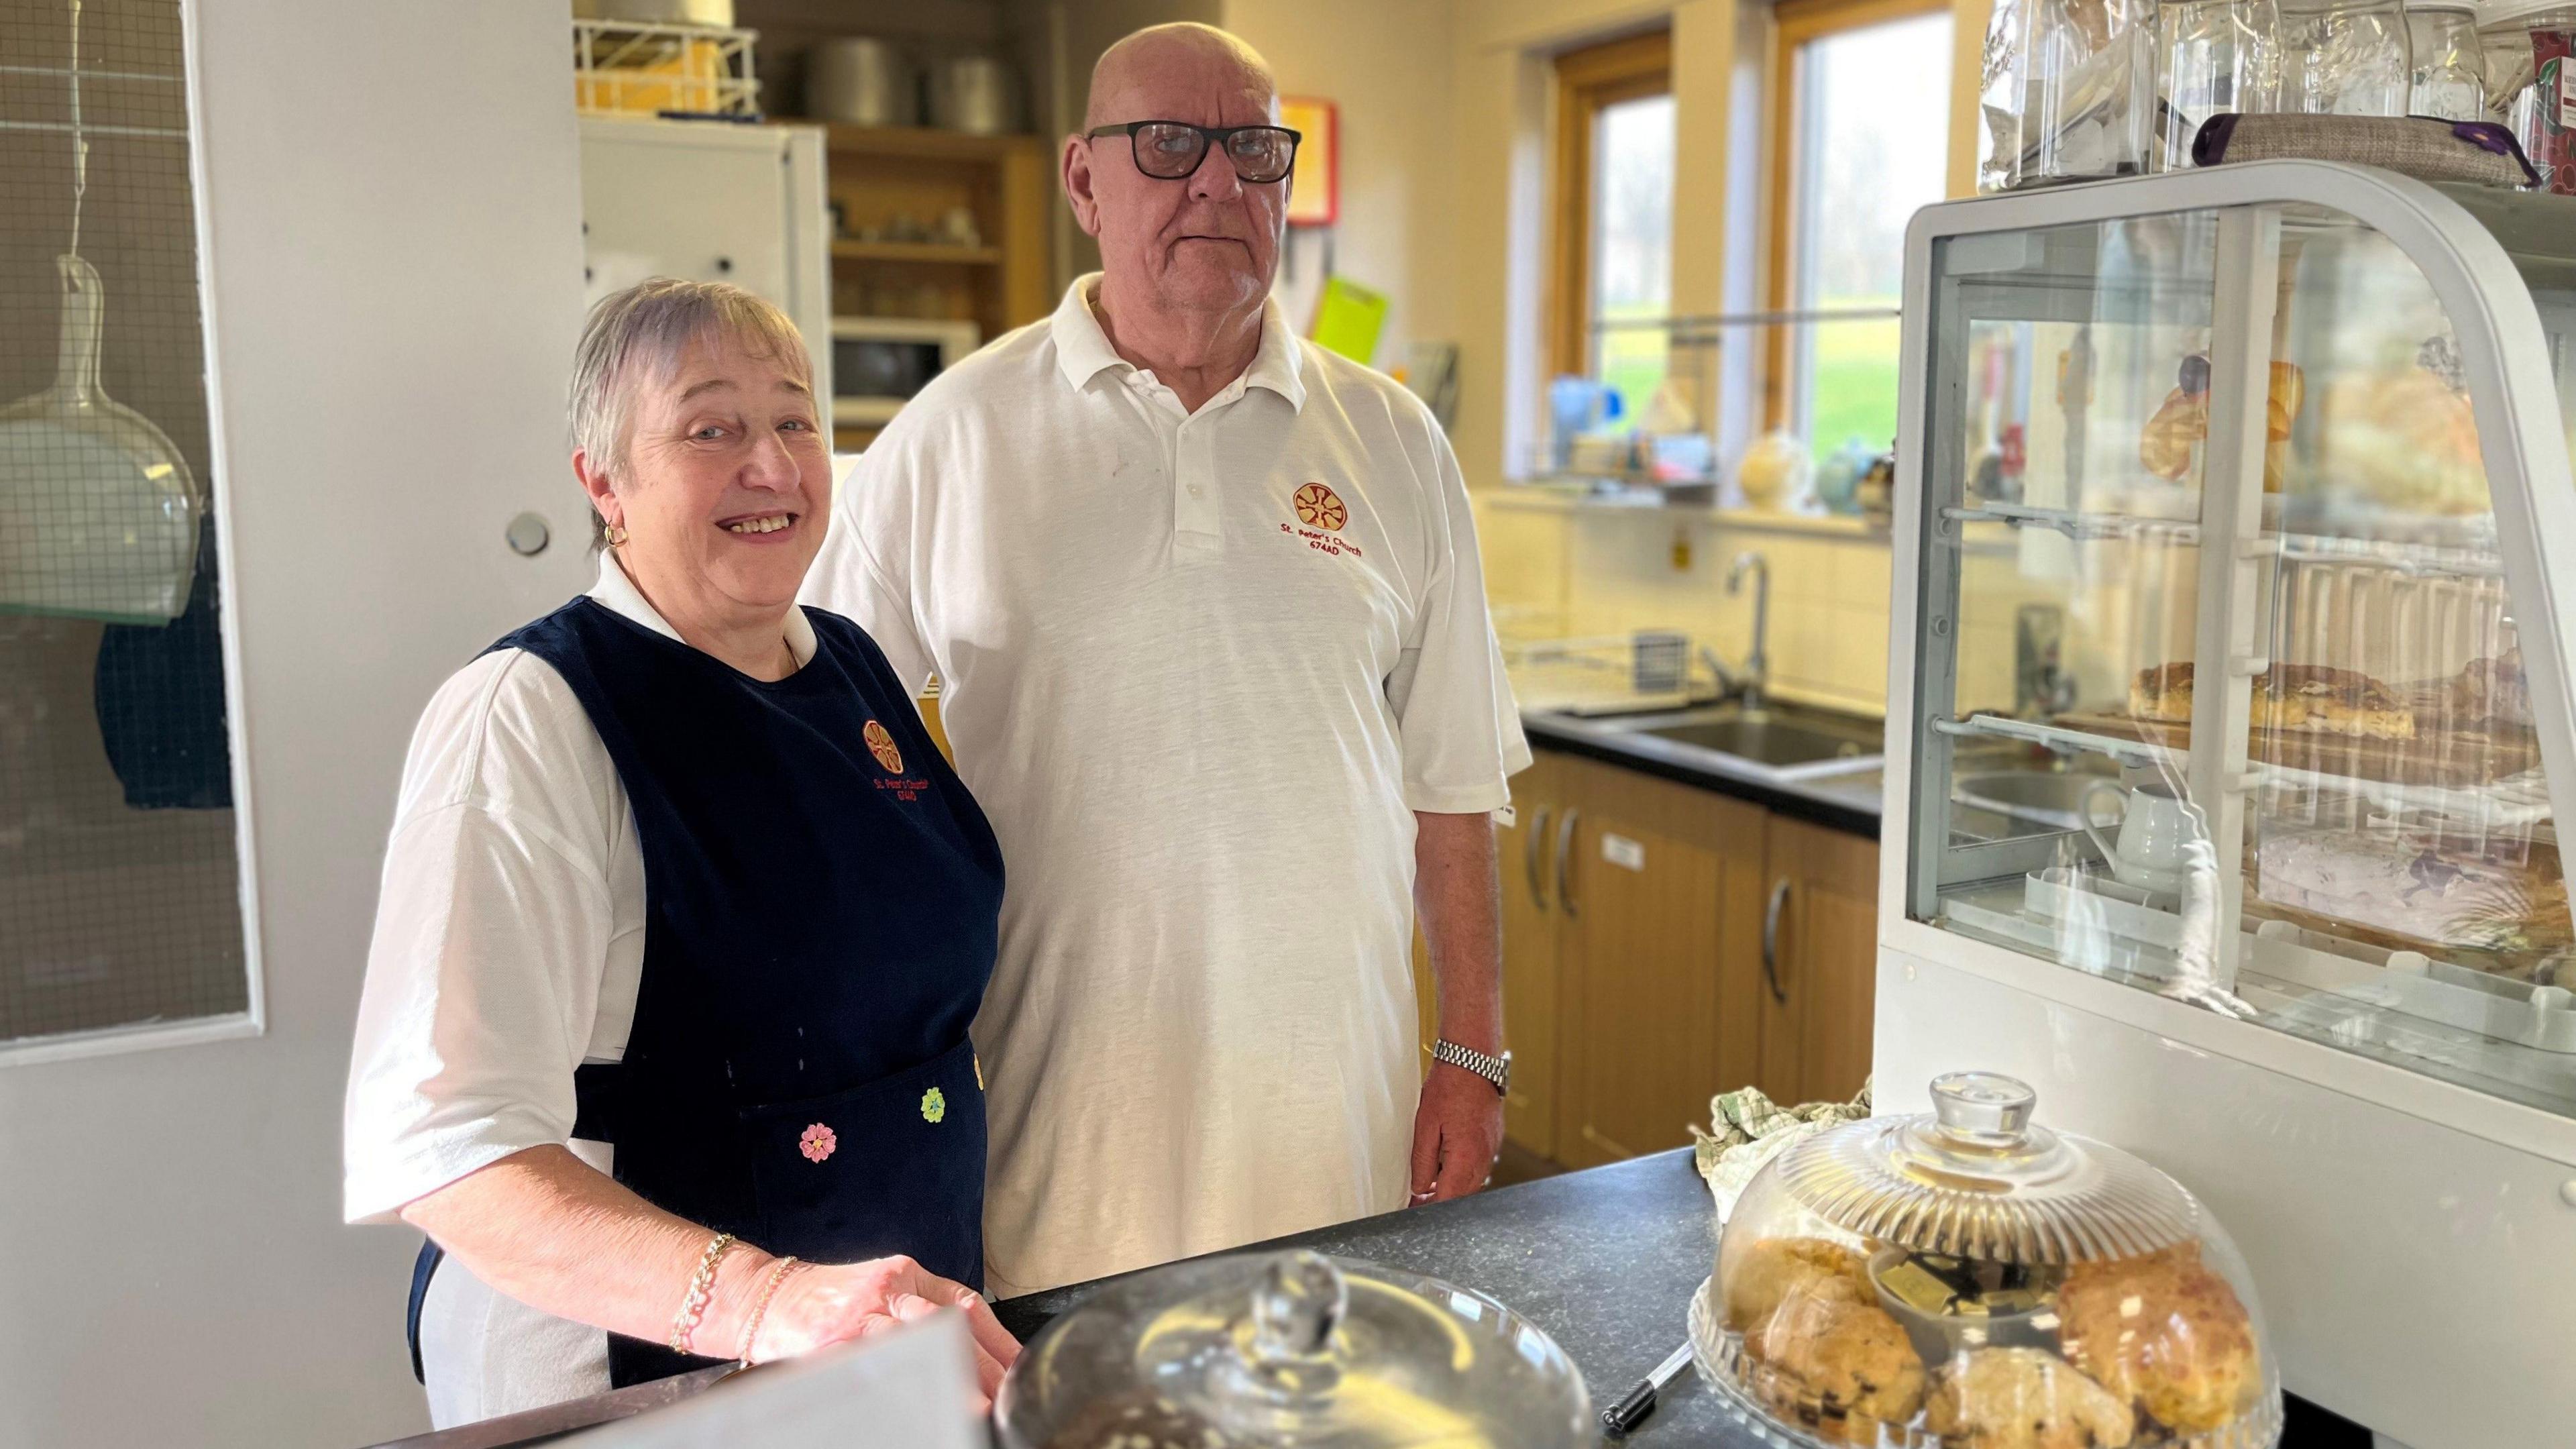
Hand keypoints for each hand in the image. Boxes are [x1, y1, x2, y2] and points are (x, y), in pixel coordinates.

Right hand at [752, 1255, 1021, 1409]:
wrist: (765, 1298)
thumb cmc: (828, 1297)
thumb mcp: (880, 1283)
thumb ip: (923, 1304)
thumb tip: (975, 1341)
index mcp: (904, 1273)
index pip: (965, 1305)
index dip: (998, 1340)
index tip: (1020, 1368)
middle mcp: (885, 1292)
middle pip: (949, 1329)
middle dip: (983, 1366)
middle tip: (1008, 1394)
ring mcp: (859, 1320)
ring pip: (917, 1348)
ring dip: (951, 1379)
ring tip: (978, 1407)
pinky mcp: (833, 1346)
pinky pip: (877, 1370)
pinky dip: (902, 1390)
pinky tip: (922, 1406)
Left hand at [1408, 1061, 1504, 1204]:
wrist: (1472, 1062)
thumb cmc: (1448, 1088)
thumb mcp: (1425, 1126)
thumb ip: (1422, 1163)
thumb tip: (1419, 1188)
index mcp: (1466, 1159)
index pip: (1447, 1200)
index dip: (1428, 1209)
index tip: (1412, 1210)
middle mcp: (1484, 1159)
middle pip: (1461, 1196)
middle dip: (1438, 1201)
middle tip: (1415, 1199)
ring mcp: (1492, 1151)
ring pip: (1470, 1184)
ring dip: (1450, 1187)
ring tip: (1426, 1183)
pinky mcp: (1493, 1141)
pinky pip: (1477, 1168)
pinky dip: (1460, 1173)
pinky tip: (1444, 1164)